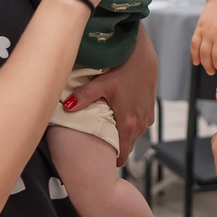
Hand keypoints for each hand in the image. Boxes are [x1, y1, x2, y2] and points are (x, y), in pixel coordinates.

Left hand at [65, 25, 157, 165]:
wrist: (144, 56)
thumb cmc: (123, 68)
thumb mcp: (101, 83)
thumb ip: (83, 97)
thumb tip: (66, 107)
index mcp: (128, 123)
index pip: (122, 155)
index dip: (111, 160)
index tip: (100, 159)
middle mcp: (140, 124)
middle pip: (127, 148)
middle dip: (115, 149)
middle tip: (100, 145)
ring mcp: (147, 118)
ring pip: (134, 137)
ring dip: (124, 137)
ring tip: (109, 130)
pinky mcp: (151, 110)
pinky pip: (140, 126)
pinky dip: (131, 126)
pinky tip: (121, 115)